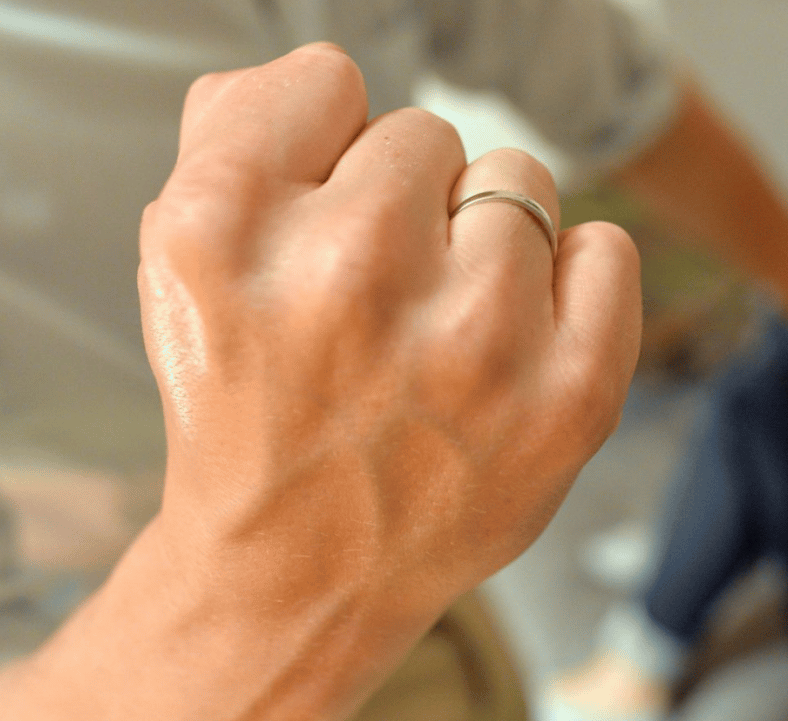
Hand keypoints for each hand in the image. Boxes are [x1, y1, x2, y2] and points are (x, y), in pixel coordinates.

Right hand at [140, 43, 640, 637]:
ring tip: (443, 333)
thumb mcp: (180, 266)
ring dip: (487, 242)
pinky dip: (574, 282)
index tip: (318, 222)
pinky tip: (519, 343)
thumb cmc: (254, 410)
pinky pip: (607, 250)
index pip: (324, 80)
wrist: (304, 573)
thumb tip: (328, 79)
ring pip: (519, 181)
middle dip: (406, 206)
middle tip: (377, 305)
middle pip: (426, 135)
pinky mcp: (568, 398)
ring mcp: (471, 343)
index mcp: (225, 232)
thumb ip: (238, 131)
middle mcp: (348, 276)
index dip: (325, 150)